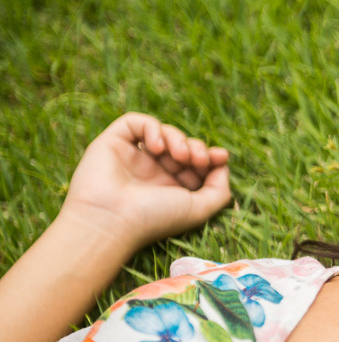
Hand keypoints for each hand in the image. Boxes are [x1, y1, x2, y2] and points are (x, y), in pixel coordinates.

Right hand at [61, 113, 231, 249]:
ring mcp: (131, 156)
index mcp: (169, 187)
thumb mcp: (198, 209)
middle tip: (198, 159)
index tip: (221, 157)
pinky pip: (134, 122)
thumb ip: (219, 190)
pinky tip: (156, 147)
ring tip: (180, 155)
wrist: (111, 220)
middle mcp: (150, 171)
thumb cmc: (154, 218)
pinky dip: (152, 128)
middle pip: (182, 145)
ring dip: (179, 138)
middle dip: (196, 147)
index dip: (210, 156)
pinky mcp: (112, 143)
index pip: (194, 163)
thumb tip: (223, 166)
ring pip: (162, 132)